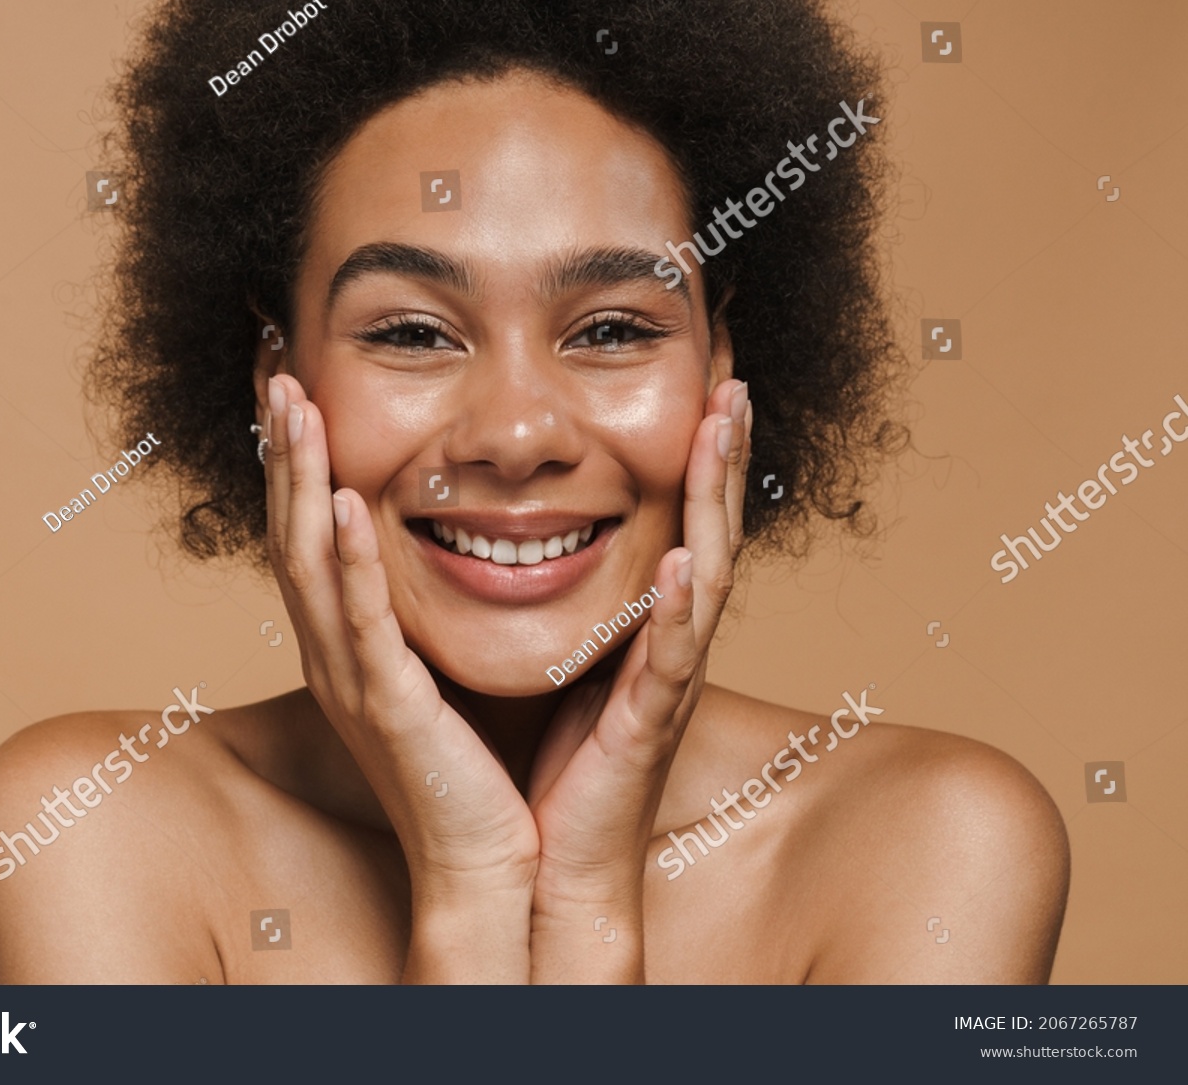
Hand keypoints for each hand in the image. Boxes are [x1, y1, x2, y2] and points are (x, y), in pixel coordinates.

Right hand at [262, 374, 537, 980]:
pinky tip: (348, 503)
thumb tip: (453, 550)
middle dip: (284, 447)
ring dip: (302, 480)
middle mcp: (333, 652)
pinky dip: (352, 560)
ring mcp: (350, 679)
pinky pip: (361, 622)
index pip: (311, 530)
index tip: (295, 384)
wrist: (484, 865)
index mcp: (348, 642)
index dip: (298, 457)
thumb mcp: (439, 670)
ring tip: (295, 404)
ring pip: (310, 562)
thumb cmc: (474, 770)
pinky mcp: (386, 707)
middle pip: (291, 529)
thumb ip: (427, 611)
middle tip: (275, 365)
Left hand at [526, 378, 751, 981]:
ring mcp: (663, 680)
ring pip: (707, 571)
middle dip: (722, 452)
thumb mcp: (551, 660)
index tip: (699, 380)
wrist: (543, 864)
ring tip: (726, 426)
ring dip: (716, 498)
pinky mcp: (647, 725)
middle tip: (732, 376)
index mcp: (639, 623)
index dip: (692, 455)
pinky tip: (686, 560)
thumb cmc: (547, 766)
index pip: (673, 520)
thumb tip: (508, 538)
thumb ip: (553, 603)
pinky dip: (679, 610)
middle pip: (707, 527)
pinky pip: (668, 657)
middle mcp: (664, 641)